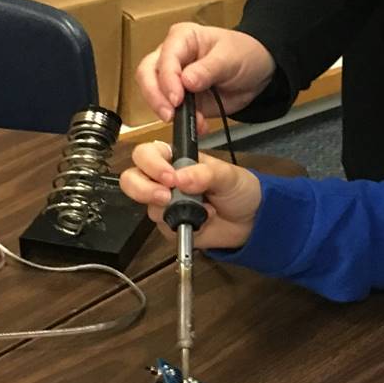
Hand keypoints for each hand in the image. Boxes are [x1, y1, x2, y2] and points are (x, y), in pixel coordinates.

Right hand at [120, 143, 263, 248]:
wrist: (251, 221)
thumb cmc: (238, 188)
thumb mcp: (227, 175)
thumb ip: (205, 173)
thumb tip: (179, 178)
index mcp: (174, 159)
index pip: (146, 154)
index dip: (151, 164)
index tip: (169, 177)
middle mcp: (163, 180)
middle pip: (131, 179)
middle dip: (143, 189)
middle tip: (166, 198)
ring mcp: (164, 204)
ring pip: (146, 206)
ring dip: (172, 210)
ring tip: (202, 210)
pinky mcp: (169, 226)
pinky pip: (163, 228)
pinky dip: (182, 226)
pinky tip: (201, 222)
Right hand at [136, 23, 277, 126]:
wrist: (258, 73)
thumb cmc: (243, 54)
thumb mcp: (230, 58)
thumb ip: (208, 69)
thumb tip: (185, 81)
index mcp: (181, 38)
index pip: (164, 58)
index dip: (167, 79)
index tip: (177, 99)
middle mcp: (171, 56)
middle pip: (147, 74)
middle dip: (155, 96)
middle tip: (169, 115)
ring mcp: (173, 79)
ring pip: (153, 94)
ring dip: (167, 112)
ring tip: (190, 123)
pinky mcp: (179, 99)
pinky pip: (172, 111)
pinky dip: (183, 122)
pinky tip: (200, 126)